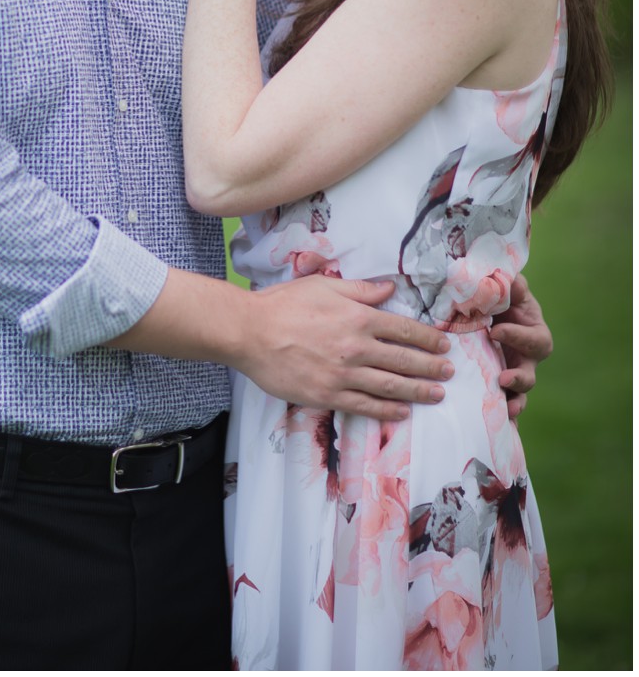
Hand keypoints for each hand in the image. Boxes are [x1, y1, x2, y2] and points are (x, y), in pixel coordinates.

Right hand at [236, 276, 451, 419]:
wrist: (248, 331)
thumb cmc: (282, 304)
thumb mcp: (321, 285)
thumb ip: (358, 289)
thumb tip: (389, 290)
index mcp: (357, 317)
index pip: (404, 329)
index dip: (428, 339)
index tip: (443, 346)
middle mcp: (356, 347)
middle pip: (404, 360)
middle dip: (431, 367)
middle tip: (448, 372)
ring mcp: (343, 374)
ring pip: (391, 386)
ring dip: (418, 391)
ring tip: (437, 394)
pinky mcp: (327, 395)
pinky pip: (365, 406)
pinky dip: (388, 411)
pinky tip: (402, 412)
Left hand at [489, 274, 552, 418]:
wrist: (482, 310)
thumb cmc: (499, 298)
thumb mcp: (507, 289)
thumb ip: (510, 285)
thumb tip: (509, 279)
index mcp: (533, 332)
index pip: (533, 339)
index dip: (517, 336)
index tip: (495, 331)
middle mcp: (526, 357)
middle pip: (530, 373)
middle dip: (520, 378)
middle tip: (504, 379)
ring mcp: (512, 372)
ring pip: (519, 393)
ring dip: (514, 402)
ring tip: (507, 409)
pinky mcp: (497, 383)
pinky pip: (503, 403)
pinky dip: (501, 416)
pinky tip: (497, 426)